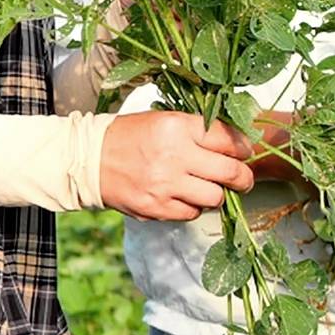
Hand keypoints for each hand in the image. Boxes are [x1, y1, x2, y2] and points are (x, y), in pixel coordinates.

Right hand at [99, 111, 255, 219]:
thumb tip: (237, 144)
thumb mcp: (165, 121)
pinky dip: (194, 207)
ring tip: (209, 188)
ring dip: (217, 194)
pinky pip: (192, 213)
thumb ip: (199, 131)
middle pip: (231, 172)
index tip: (245, 153)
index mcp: (178, 127)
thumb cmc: (131, 136)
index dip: (244, 148)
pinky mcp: (156, 208)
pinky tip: (185, 197)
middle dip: (243, 177)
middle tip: (243, 179)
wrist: (90, 159)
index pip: (229, 140)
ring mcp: (165, 185)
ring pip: (215, 197)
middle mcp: (175, 156)